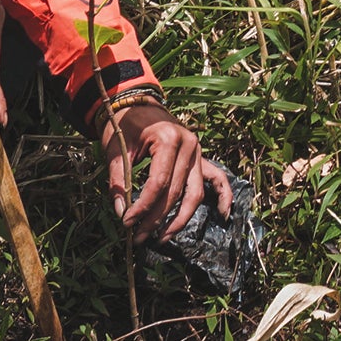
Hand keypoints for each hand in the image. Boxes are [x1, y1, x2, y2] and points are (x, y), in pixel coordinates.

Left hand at [100, 103, 235, 242]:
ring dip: (181, 218)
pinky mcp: (200, 157)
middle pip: (176, 192)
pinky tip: (224, 214)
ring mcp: (199, 152)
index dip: (143, 206)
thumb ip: (119, 180)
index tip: (128, 222)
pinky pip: (217, 178)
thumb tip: (122, 213)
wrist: (136, 102)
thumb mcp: (117, 149)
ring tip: (163, 237)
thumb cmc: (125, 124)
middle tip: (139, 236)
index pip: (159, 182)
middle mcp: (190, 146)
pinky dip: (223, 196)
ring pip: (196, 192)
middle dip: (157, 218)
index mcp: (169, 140)